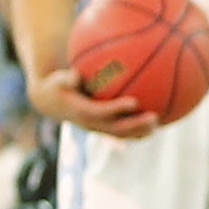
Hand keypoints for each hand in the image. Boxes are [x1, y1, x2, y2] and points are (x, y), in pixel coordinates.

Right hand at [28, 65, 160, 138]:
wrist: (50, 103)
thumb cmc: (57, 85)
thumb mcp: (57, 80)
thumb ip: (66, 78)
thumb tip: (74, 74)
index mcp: (82, 112)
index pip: (102, 112)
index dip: (117, 109)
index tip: (134, 102)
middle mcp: (91, 124)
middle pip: (117, 129)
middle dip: (136, 125)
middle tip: (154, 118)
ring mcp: (97, 128)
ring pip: (121, 134)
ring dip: (139, 131)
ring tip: (158, 124)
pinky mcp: (101, 128)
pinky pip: (121, 132)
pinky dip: (136, 130)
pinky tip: (153, 122)